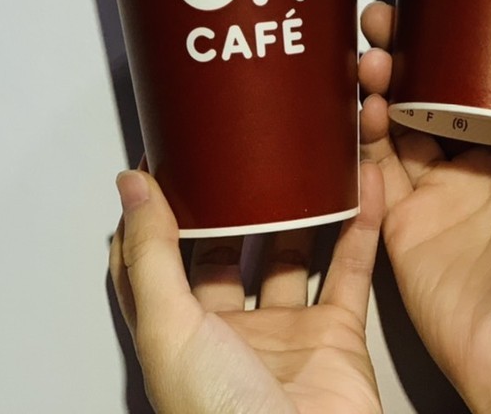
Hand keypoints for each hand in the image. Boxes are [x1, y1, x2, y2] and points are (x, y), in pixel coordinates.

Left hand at [109, 162, 384, 413]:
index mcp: (176, 336)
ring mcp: (285, 335)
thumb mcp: (170, 329)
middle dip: (234, 206)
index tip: (164, 162)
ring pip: (293, 256)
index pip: (154, 264)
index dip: (154, 215)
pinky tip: (359, 189)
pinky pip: (350, 269)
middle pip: (228, 255)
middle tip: (239, 154)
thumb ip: (152, 253)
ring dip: (299, 211)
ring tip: (299, 162)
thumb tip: (131, 188)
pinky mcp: (337, 337)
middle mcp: (229, 335)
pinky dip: (358, 225)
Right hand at [358, 2, 490, 413]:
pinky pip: (375, 171)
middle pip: (435, 91)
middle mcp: (483, 164)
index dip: (461, 39)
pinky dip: (360, 136)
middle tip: (383, 20)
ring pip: (398, 122)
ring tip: (369, 58)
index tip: (439, 2)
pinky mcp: (405, 225)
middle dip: (408, 52)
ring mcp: (440, 194)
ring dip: (380, 84)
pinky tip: (357, 106)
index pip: (489, 76)